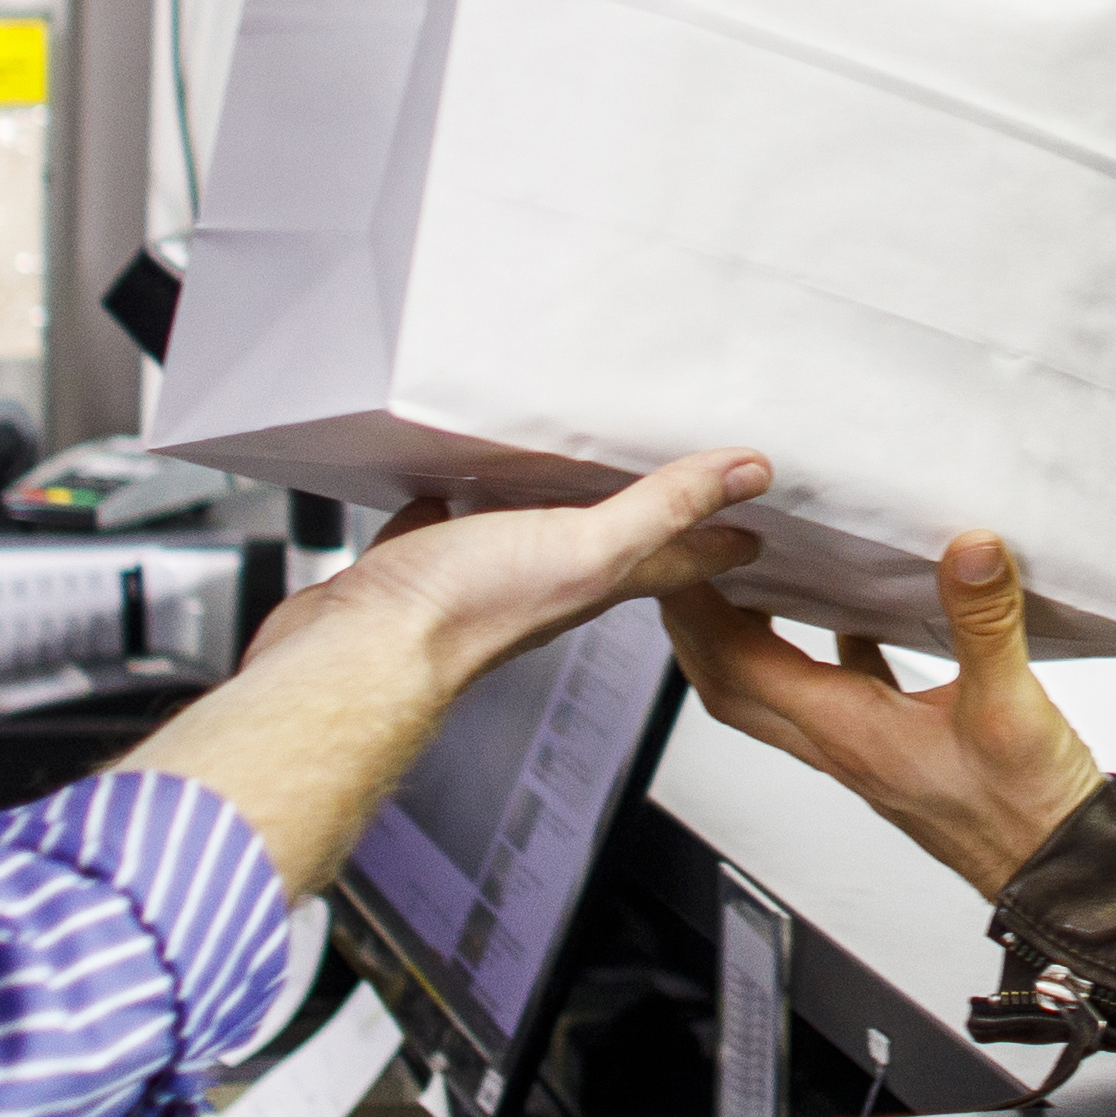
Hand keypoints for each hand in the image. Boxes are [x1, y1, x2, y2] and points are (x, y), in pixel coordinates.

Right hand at [157, 447, 768, 891]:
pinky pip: (444, 520)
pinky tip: (450, 473)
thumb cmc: (466, 613)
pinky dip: (452, 496)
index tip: (757, 519)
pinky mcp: (419, 561)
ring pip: (531, 527)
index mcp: (595, 580)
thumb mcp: (588, 545)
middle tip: (682, 482)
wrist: (358, 653)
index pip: (679, 558)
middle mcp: (544, 578)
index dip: (721, 538)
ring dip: (555, 500)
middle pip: (611, 543)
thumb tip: (747, 475)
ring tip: (575, 463)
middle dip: (650, 515)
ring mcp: (480, 571)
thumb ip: (665, 507)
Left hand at [662, 531, 1105, 900]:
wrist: (1057, 872)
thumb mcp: (1011, 706)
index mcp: (849, 733)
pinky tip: (850, 612)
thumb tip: (969, 551)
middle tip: (687, 561)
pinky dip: (822, 649)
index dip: (700, 609)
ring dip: (745, 639)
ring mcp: (863, 748)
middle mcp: (841, 744)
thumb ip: (986, 623)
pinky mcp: (895, 746)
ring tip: (746, 577)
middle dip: (696, 624)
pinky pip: (837, 690)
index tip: (683, 555)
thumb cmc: (1027, 810)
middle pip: (731, 684)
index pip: (739, 666)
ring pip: (773, 691)